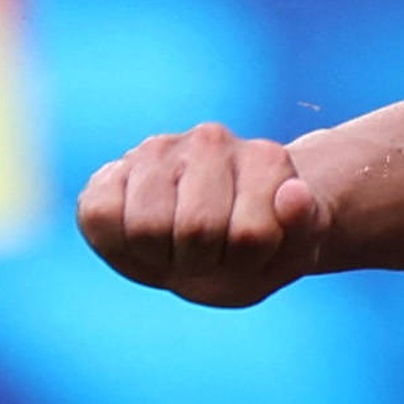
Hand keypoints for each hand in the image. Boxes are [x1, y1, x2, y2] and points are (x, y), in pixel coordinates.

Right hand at [80, 120, 332, 307]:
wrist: (210, 242)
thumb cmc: (256, 250)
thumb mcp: (291, 254)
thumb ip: (303, 227)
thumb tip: (293, 190)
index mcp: (267, 160)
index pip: (251, 234)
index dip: (245, 263)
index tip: (249, 254)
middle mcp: (212, 140)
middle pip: (196, 230)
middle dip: (203, 262)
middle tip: (209, 256)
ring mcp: (158, 150)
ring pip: (147, 226)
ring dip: (162, 257)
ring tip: (178, 248)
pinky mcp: (111, 172)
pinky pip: (100, 216)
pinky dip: (119, 246)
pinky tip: (142, 240)